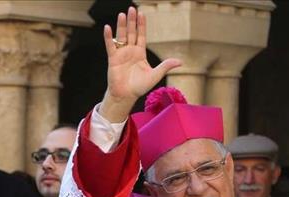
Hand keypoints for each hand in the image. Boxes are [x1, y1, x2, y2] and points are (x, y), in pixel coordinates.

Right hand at [100, 7, 181, 121]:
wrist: (126, 96)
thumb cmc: (140, 87)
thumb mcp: (155, 75)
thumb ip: (166, 66)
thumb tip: (180, 62)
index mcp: (140, 53)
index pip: (141, 36)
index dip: (141, 25)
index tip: (142, 14)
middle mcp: (130, 51)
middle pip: (131, 33)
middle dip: (132, 21)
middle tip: (132, 9)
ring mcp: (121, 54)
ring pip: (121, 36)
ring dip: (122, 26)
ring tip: (123, 14)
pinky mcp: (113, 59)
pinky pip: (110, 45)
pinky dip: (108, 37)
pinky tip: (108, 27)